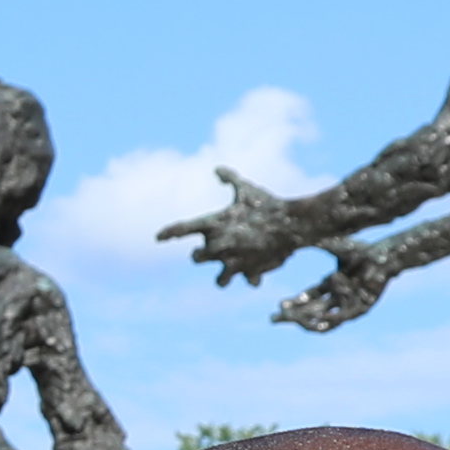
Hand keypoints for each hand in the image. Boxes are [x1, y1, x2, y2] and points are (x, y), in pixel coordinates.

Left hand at [160, 171, 314, 285]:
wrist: (291, 223)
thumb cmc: (267, 203)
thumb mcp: (246, 189)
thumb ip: (229, 179)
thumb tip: (217, 169)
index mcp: (213, 224)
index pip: (182, 229)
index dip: (168, 233)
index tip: (158, 238)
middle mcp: (218, 245)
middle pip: (197, 258)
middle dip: (201, 255)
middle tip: (204, 252)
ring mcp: (233, 261)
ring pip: (219, 281)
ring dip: (223, 276)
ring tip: (227, 273)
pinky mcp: (249, 271)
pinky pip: (247, 280)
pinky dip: (251, 276)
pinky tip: (256, 272)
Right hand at [280, 253, 393, 336]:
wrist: (385, 256)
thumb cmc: (364, 250)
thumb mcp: (336, 247)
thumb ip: (320, 244)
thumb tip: (299, 233)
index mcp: (332, 284)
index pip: (309, 297)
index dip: (294, 302)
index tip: (279, 305)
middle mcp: (339, 296)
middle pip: (312, 310)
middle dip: (294, 316)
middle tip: (276, 319)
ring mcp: (350, 304)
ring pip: (326, 318)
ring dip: (309, 322)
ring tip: (295, 322)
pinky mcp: (361, 308)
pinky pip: (343, 317)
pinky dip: (330, 320)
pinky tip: (318, 321)